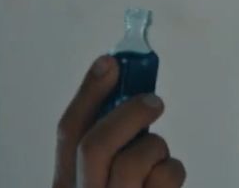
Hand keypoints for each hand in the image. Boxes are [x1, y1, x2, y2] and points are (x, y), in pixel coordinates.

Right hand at [53, 55, 185, 187]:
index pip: (68, 132)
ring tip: (158, 156)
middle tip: (153, 101)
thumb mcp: (101, 172)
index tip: (110, 63)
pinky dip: (173, 169)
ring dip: (154, 148)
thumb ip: (104, 138)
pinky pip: (164, 178)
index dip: (89, 92)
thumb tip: (119, 84)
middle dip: (128, 114)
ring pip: (131, 162)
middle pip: (94, 145)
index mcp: (66, 183)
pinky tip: (167, 180)